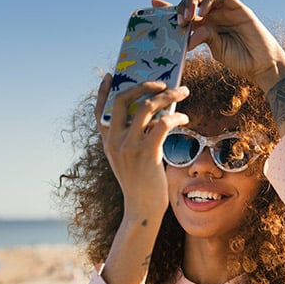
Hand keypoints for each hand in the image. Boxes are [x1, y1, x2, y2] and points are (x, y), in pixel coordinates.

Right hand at [94, 74, 188, 215]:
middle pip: (123, 100)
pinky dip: (177, 116)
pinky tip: (185, 119)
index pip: (99, 111)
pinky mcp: (147, 153)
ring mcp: (129, 146)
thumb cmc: (140, 183)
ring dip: (168, 95)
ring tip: (182, 92)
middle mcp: (114, 141)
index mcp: (107, 141)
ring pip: (147, 107)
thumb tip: (154, 114)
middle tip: (161, 82)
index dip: (103, 91)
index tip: (110, 75)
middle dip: (143, 85)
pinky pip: (163, 124)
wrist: (142, 208)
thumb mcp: (128, 158)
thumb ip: (133, 137)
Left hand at [153, 0, 284, 91]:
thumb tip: (188, 35)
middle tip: (178, 21)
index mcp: (206, 24)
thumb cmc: (240, 60)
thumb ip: (203, 37)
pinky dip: (208, 1)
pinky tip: (202, 14)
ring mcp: (226, 9)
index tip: (152, 3)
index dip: (169, 6)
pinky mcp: (238, 7)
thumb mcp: (217, 49)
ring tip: (189, 18)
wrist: (262, 65)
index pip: (185, 10)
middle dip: (181, 4)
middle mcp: (214, 14)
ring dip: (193, 1)